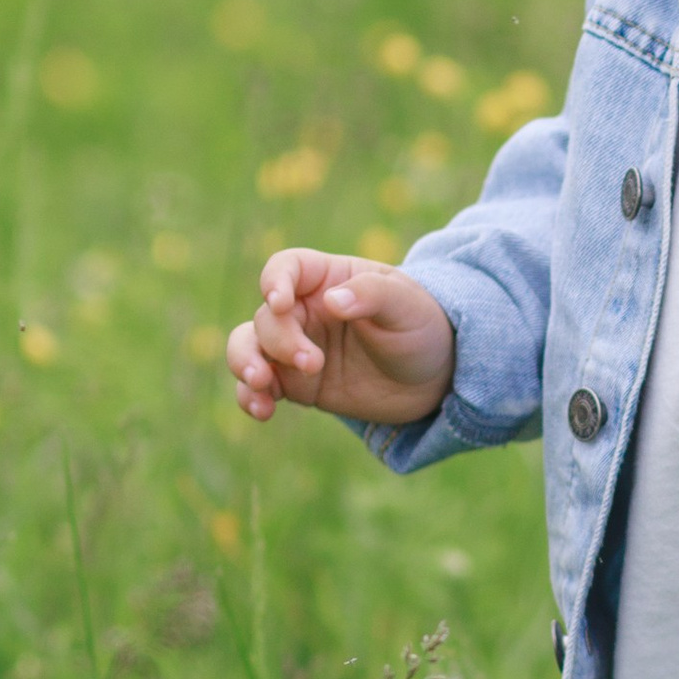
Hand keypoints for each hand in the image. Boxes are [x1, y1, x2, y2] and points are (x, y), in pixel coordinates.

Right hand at [227, 249, 456, 428]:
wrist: (434, 377)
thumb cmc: (422, 327)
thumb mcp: (408, 306)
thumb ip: (372, 296)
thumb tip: (332, 301)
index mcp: (329, 278)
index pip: (286, 267)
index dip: (275, 281)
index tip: (280, 303)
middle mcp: (304, 310)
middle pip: (267, 316)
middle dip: (279, 340)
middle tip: (312, 363)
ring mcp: (295, 348)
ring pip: (247, 347)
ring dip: (244, 363)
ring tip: (261, 383)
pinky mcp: (296, 384)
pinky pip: (258, 387)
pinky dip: (250, 397)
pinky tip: (263, 410)